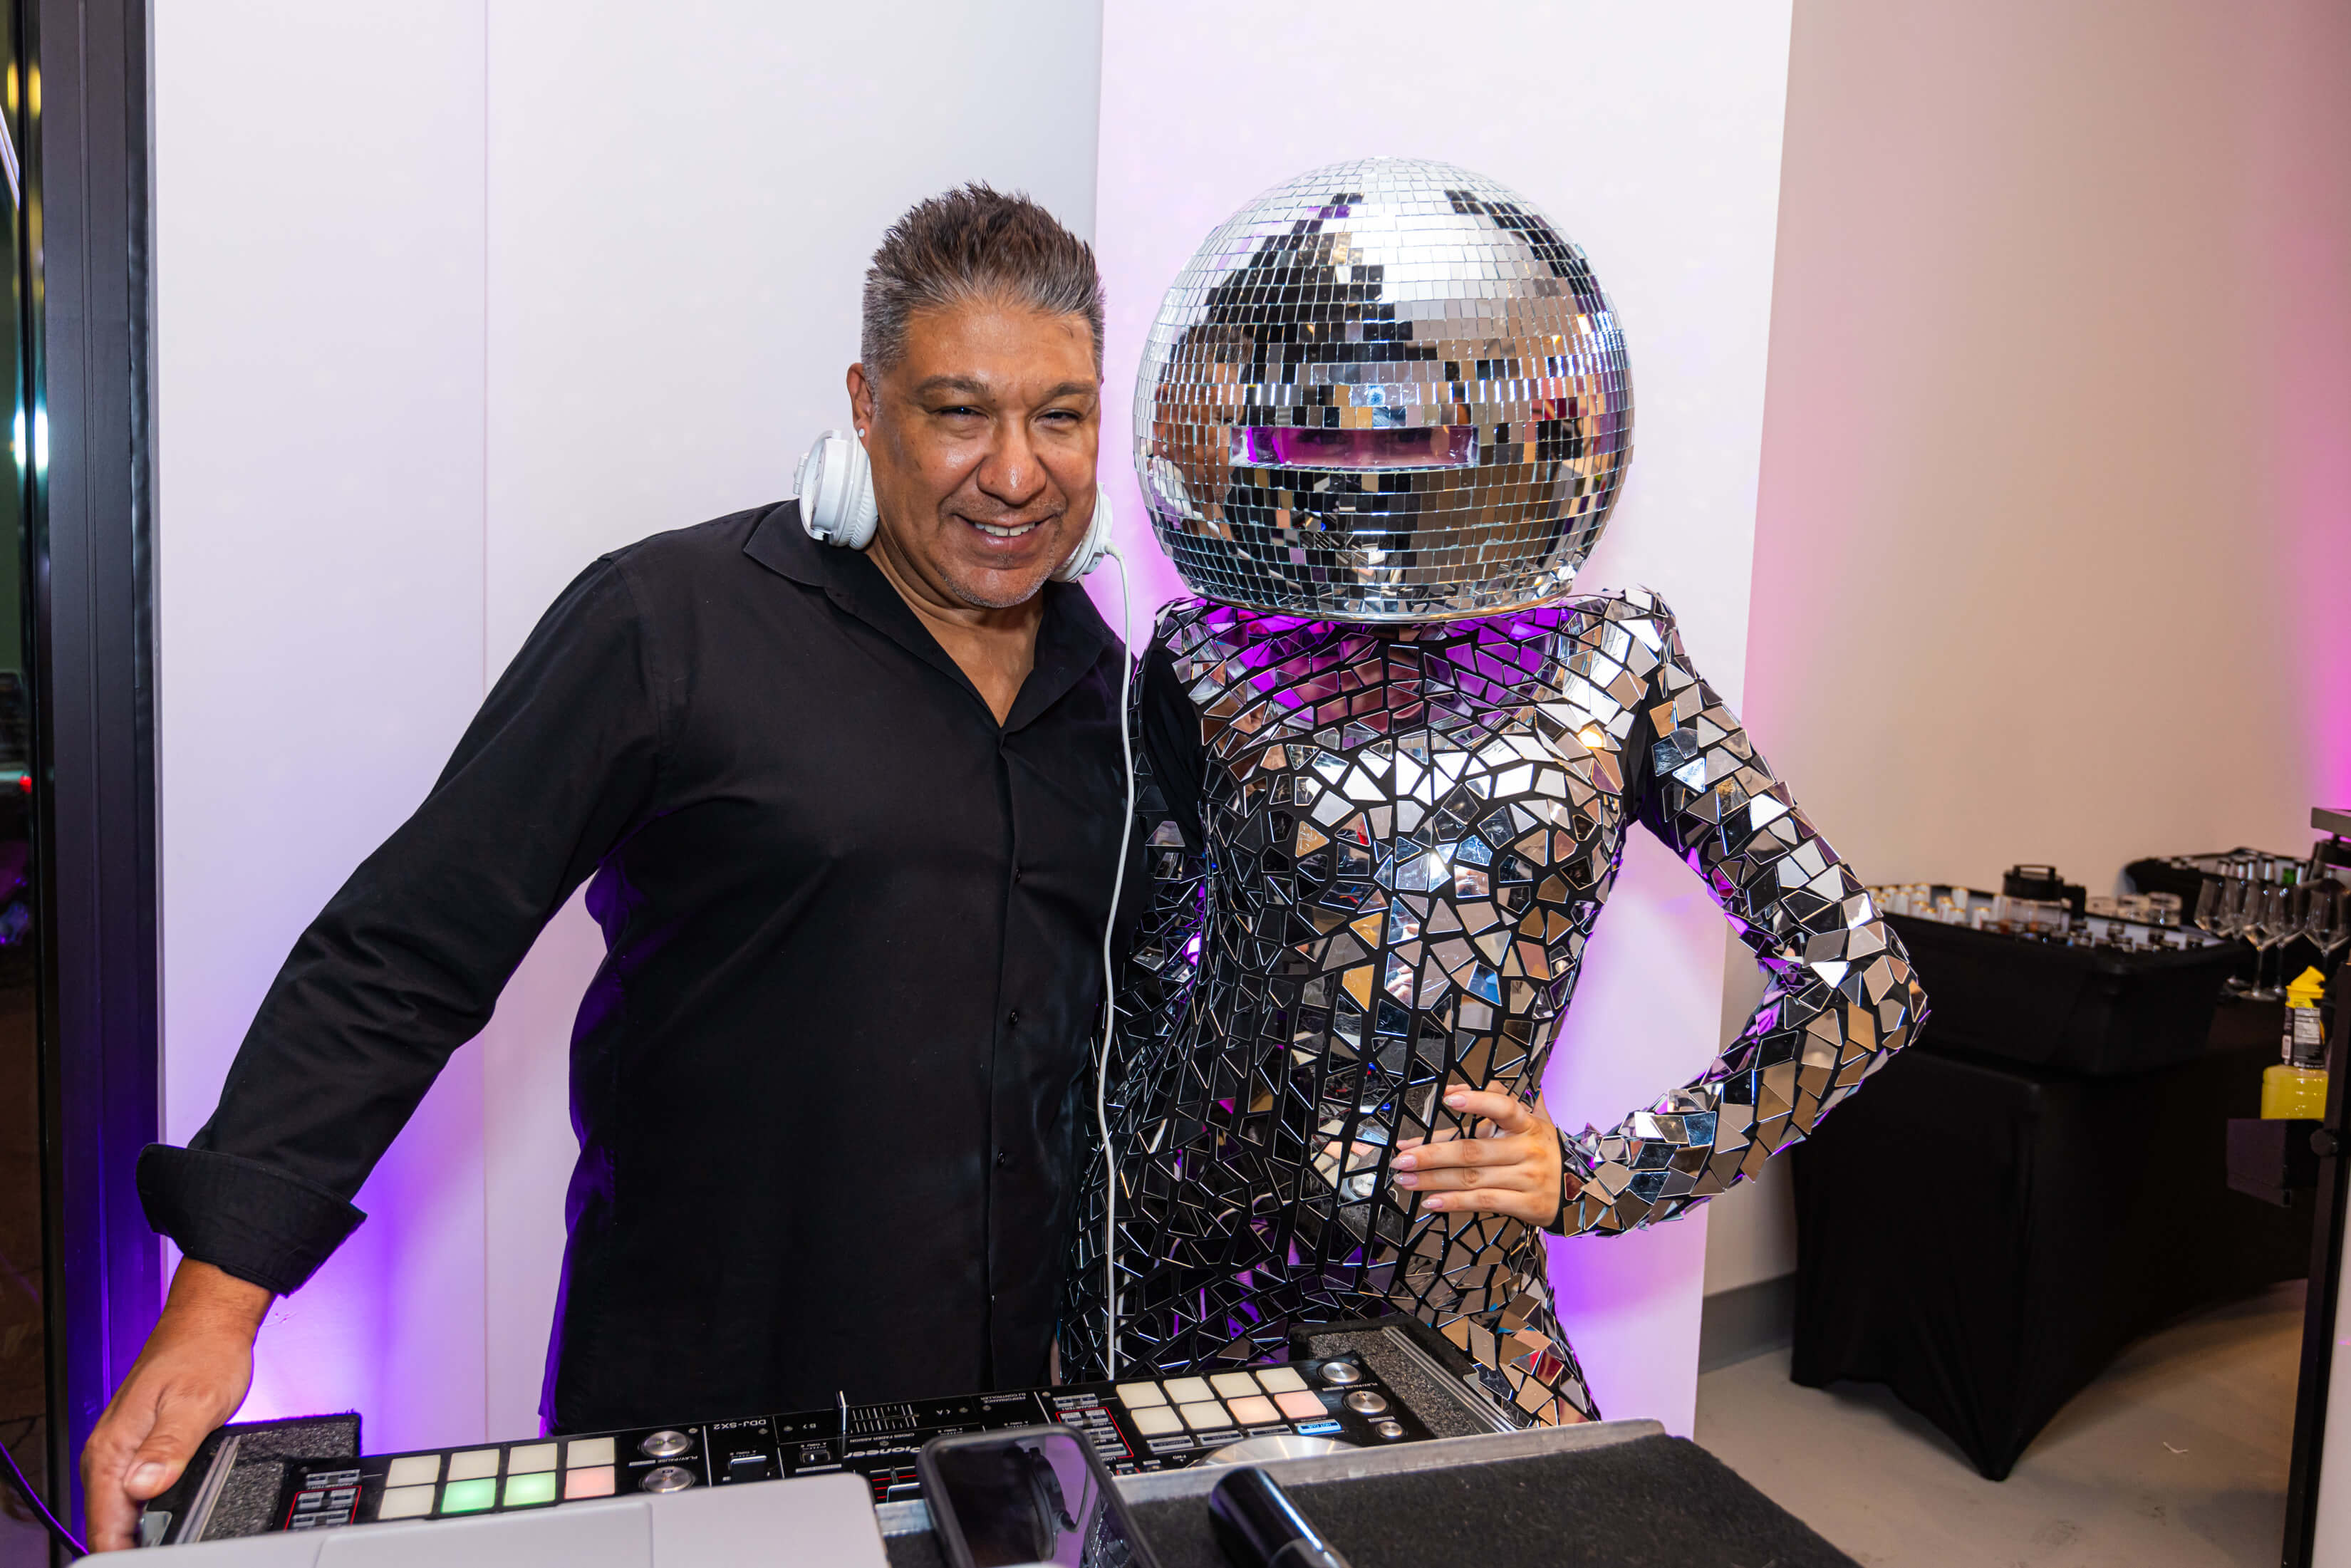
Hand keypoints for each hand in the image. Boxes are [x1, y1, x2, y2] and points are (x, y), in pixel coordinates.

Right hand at [80, 1259, 271, 1550]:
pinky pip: (136, 1493)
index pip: (104, 1526)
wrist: (210, 1323)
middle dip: (137, 1547)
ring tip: (176, 1540)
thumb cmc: (204, 1353)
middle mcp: (108, 1454)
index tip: (152, 1561)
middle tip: (174, 1550)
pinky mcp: (139, 1448)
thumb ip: (169, 1449)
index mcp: (112, 1449)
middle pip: (110, 1525)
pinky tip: (175, 1515)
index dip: (127, 1555)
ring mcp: (122, 1452)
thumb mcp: (196, 1403)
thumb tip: (144, 1488)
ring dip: (146, 1531)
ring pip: (123, 1512)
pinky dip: (153, 1511)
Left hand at [1391, 1089, 1574, 1226]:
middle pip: (1473, 1151)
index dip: (1477, 1101)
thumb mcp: (1523, 1126)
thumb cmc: (1537, 1152)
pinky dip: (1454, 1203)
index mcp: (1528, 1124)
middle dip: (1432, 1154)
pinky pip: (1483, 1202)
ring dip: (1433, 1180)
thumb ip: (1486, 1111)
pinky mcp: (1528, 1205)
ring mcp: (1529, 1179)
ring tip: (1406, 1179)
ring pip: (1472, 1179)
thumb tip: (1448, 1094)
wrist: (1579, 1190)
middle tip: (1402, 1158)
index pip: (1504, 1107)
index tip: (1448, 1097)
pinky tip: (1431, 1201)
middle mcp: (1529, 1150)